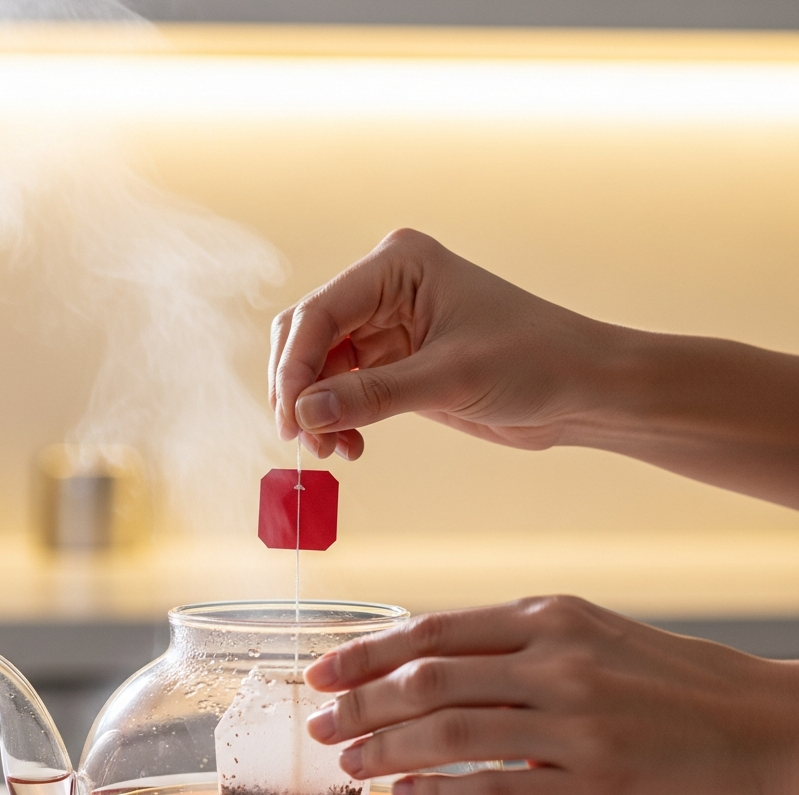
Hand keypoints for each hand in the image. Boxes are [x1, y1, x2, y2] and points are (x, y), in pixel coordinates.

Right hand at [269, 228, 608, 459]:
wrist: (582, 389)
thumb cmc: (535, 361)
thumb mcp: (451, 378)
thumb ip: (374, 395)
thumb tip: (306, 413)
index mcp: (398, 265)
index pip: (319, 313)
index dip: (294, 368)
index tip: (291, 419)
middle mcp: (386, 288)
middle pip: (309, 337)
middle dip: (299, 390)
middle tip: (305, 439)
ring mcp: (388, 326)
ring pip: (321, 368)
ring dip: (318, 410)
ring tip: (334, 449)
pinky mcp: (396, 362)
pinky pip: (345, 389)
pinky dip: (338, 419)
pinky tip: (351, 446)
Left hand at [304, 595, 798, 794]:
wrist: (767, 732)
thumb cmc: (675, 683)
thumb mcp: (591, 634)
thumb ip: (515, 645)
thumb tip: (433, 667)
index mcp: (548, 618)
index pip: (432, 632)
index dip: (367, 653)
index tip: (325, 671)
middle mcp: (554, 662)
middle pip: (425, 680)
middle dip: (358, 704)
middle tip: (319, 722)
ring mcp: (572, 724)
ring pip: (447, 732)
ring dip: (384, 749)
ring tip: (349, 763)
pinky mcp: (593, 786)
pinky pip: (492, 789)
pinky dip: (437, 792)